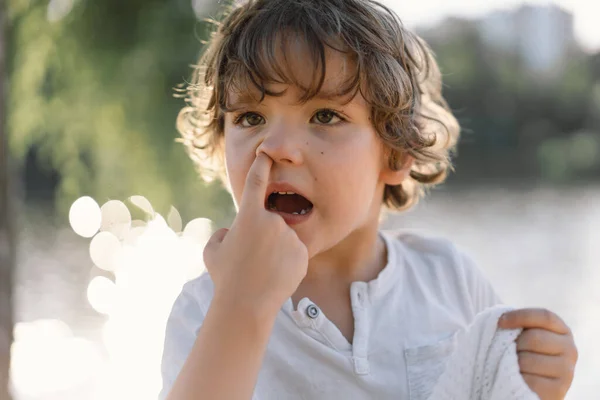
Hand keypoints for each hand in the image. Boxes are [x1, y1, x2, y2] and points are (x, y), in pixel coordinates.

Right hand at [203, 152, 308, 314]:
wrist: (246, 305)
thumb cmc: (225, 277)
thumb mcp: (213, 251)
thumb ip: (223, 234)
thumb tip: (232, 232)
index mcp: (249, 215)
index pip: (257, 182)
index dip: (262, 165)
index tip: (267, 154)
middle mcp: (273, 221)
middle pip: (270, 221)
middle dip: (262, 236)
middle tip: (251, 259)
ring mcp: (290, 237)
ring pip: (283, 238)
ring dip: (275, 250)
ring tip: (263, 271)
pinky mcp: (303, 253)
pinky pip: (294, 252)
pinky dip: (286, 262)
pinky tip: (275, 276)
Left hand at [499, 308, 577, 399]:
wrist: (528, 385)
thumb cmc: (522, 353)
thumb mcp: (523, 335)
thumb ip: (519, 325)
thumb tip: (502, 320)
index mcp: (562, 331)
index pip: (544, 316)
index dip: (521, 316)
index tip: (500, 322)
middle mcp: (570, 349)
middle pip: (534, 338)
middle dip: (515, 344)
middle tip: (510, 351)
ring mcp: (567, 371)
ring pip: (528, 360)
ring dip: (513, 363)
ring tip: (514, 366)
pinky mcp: (558, 390)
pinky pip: (530, 380)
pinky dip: (518, 378)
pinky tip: (518, 378)